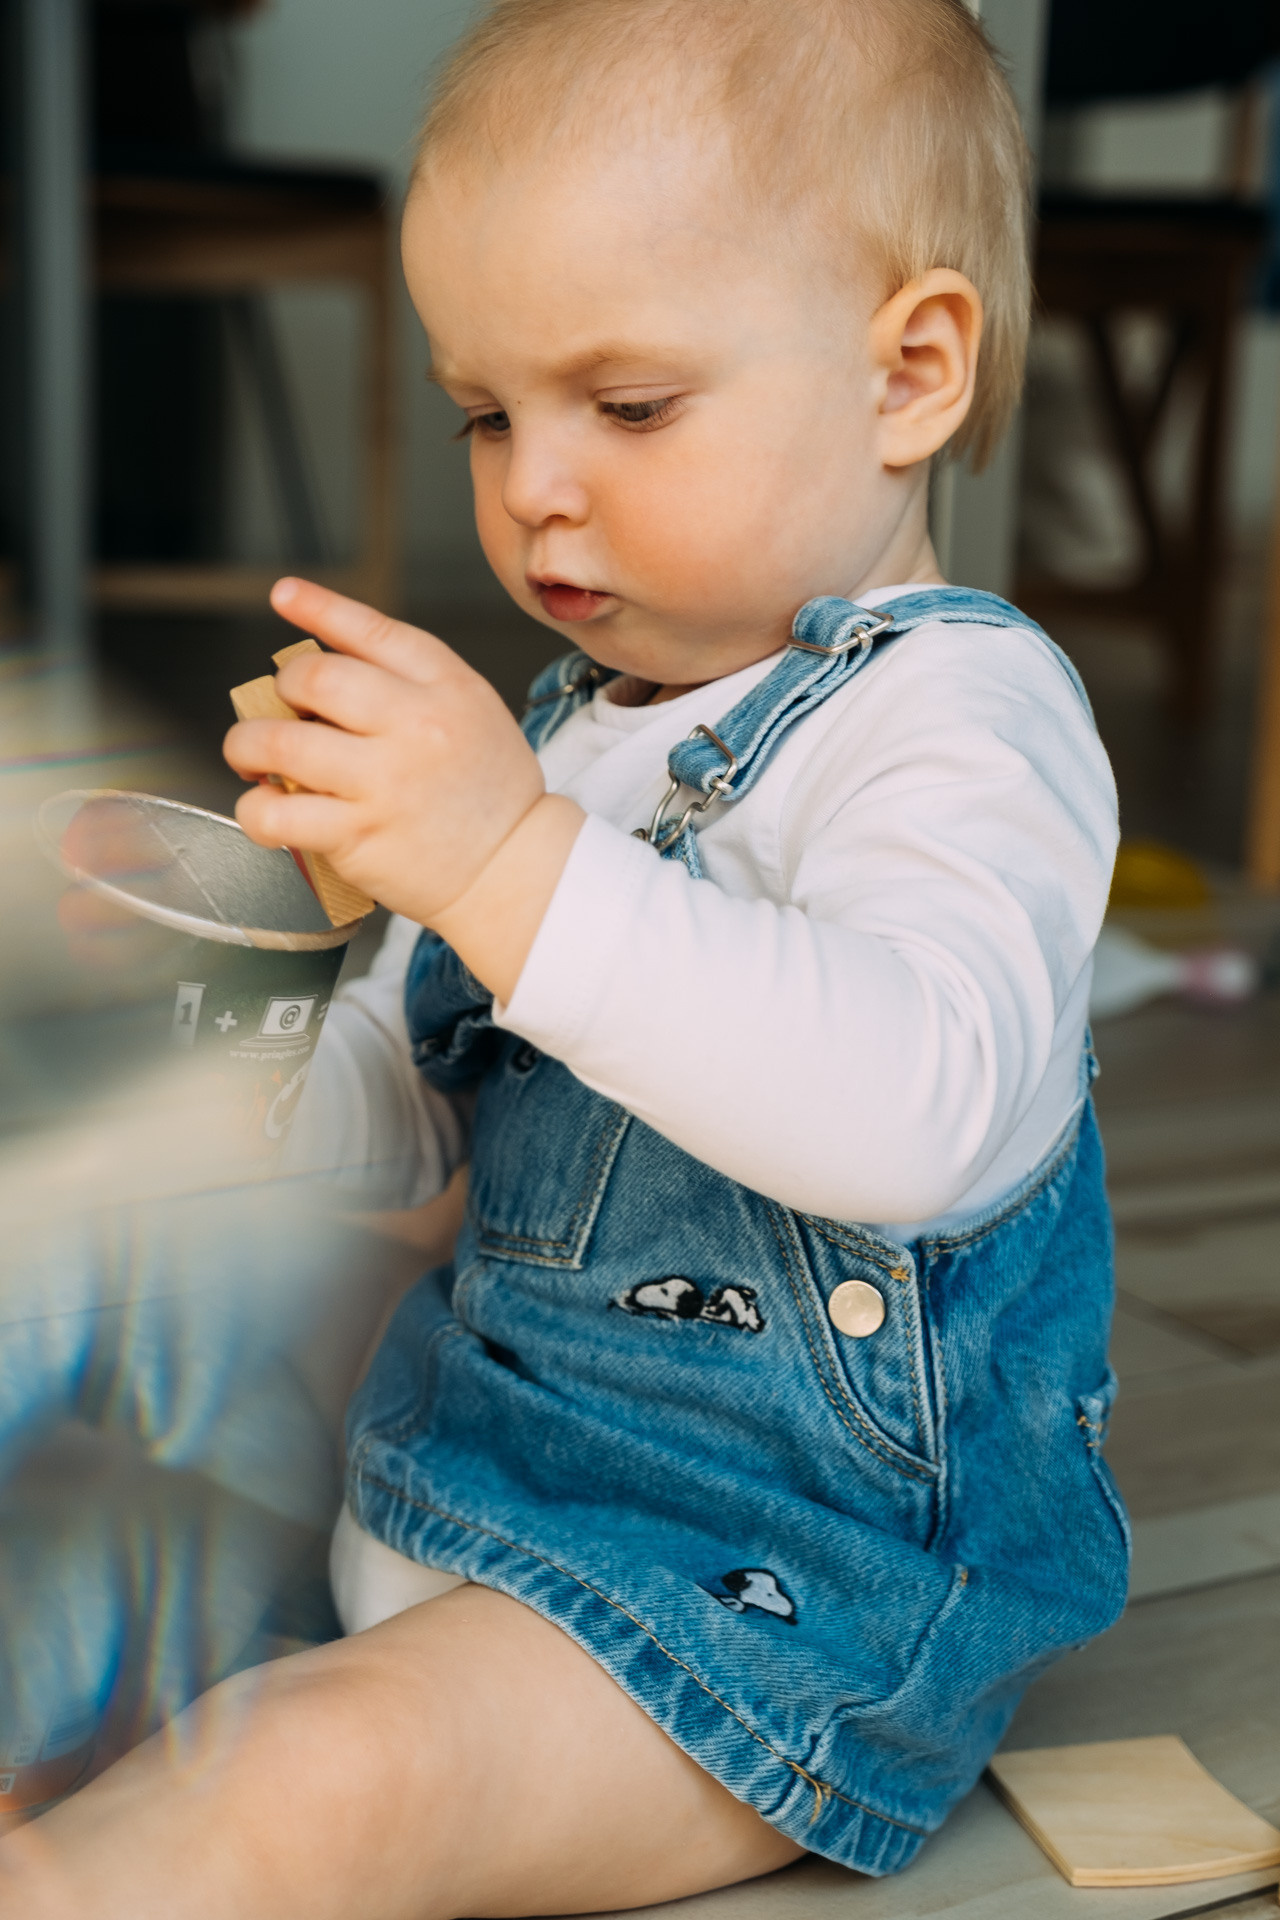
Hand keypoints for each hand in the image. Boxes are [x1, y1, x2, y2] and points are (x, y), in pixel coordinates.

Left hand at [224, 579, 584, 999]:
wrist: (513, 869)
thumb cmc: (488, 794)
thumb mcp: (472, 711)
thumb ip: (410, 680)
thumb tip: (322, 661)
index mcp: (446, 686)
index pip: (371, 629)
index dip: (319, 606)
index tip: (283, 595)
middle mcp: (416, 725)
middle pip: (313, 678)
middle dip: (280, 690)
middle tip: (281, 713)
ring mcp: (384, 782)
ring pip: (278, 743)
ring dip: (247, 747)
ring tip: (252, 758)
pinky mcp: (358, 835)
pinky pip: (276, 813)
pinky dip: (256, 809)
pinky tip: (269, 809)